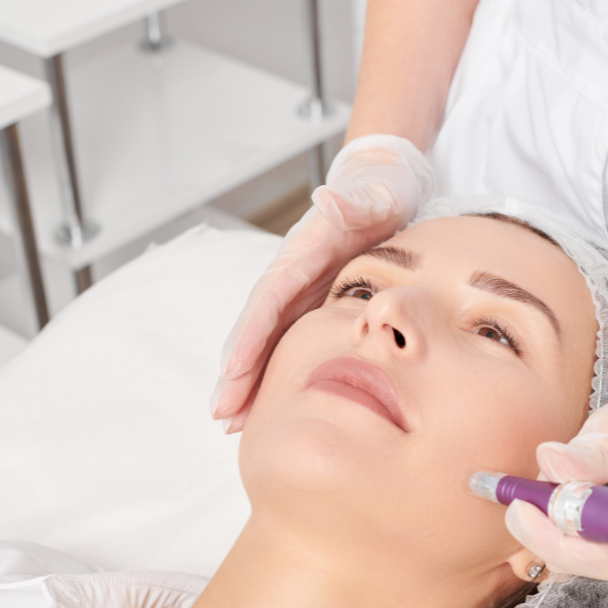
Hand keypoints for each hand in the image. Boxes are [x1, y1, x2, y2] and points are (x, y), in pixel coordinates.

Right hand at [211, 135, 433, 431]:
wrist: (385, 183)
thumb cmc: (380, 189)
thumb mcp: (373, 194)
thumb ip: (352, 200)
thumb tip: (326, 197)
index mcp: (301, 253)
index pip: (268, 299)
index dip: (249, 336)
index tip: (231, 371)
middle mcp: (292, 275)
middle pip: (256, 328)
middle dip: (237, 371)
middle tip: (223, 414)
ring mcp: (301, 291)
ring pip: (266, 341)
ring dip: (248, 380)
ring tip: (235, 423)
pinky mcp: (313, 302)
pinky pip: (287, 342)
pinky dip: (274, 371)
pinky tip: (268, 403)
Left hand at [505, 324, 607, 586]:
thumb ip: (587, 451)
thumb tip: (549, 463)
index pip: (601, 552)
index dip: (552, 537)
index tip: (520, 505)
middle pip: (581, 561)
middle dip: (539, 528)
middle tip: (518, 489)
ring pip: (573, 560)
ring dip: (547, 525)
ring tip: (551, 480)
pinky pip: (579, 556)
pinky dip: (557, 530)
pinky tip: (556, 498)